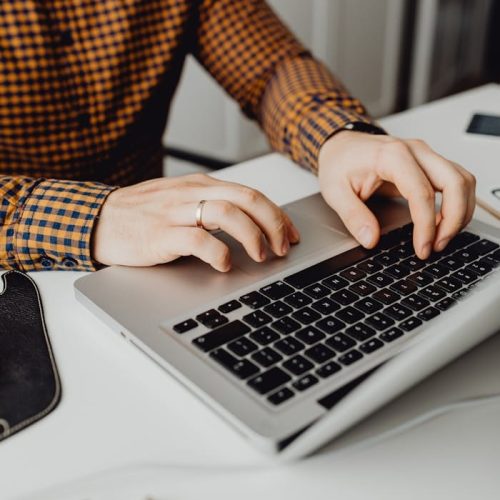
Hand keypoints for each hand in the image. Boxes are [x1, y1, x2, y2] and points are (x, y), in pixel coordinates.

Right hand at [92, 174, 299, 270]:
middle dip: (273, 223)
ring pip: (227, 213)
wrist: (100, 220)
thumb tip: (251, 224)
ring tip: (260, 256)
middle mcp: (192, 193)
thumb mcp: (182, 201)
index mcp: (201, 185)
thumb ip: (213, 207)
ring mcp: (175, 212)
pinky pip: (197, 240)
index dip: (277, 215)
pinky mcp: (161, 235)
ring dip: (252, 235)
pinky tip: (224, 264)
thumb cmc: (143, 214)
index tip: (291, 234)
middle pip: (246, 199)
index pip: (250, 194)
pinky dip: (218, 253)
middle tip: (282, 247)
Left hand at [318, 131, 475, 259]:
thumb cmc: (339, 162)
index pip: (422, 193)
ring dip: (460, 212)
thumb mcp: (334, 191)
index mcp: (392, 155)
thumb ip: (353, 216)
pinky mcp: (429, 163)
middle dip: (453, 220)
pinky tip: (443, 223)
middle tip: (437, 246)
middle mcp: (415, 151)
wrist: (341, 145)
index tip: (423, 248)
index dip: (426, 225)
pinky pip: (456, 180)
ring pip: (462, 180)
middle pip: (455, 182)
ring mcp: (425, 155)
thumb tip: (370, 239)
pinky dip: (458, 203)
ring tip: (442, 238)